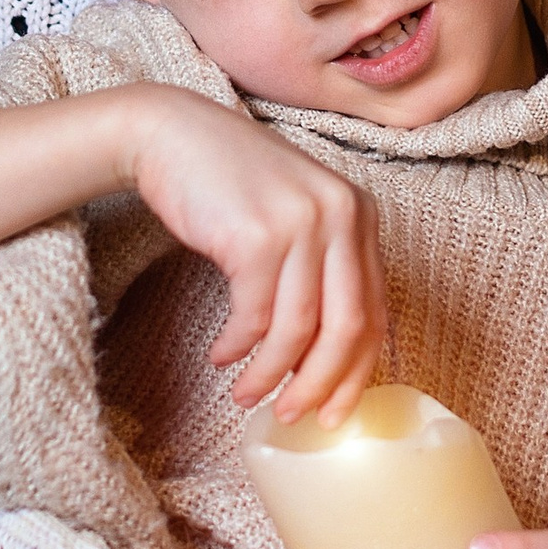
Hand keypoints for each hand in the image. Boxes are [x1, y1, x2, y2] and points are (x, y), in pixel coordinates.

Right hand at [126, 91, 385, 421]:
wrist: (172, 132)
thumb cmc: (231, 183)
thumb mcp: (295, 215)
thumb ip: (322, 269)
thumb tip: (325, 361)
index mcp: (359, 213)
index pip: (375, 312)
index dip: (356, 372)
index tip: (335, 411)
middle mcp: (341, 214)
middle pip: (347, 328)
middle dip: (320, 385)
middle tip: (294, 416)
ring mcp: (302, 223)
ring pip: (299, 331)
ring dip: (269, 374)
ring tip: (247, 395)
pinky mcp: (257, 236)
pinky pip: (255, 316)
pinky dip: (239, 346)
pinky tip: (222, 355)